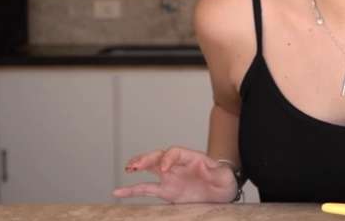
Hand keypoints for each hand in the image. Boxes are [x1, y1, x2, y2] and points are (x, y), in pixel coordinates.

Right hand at [112, 146, 237, 203]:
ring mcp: (170, 177)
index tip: (164, 169)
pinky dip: (132, 190)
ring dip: (138, 166)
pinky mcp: (166, 191)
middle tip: (137, 165)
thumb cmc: (224, 180)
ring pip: (150, 168)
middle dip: (147, 159)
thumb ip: (218, 171)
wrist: (222, 192)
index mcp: (191, 158)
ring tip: (128, 168)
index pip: (175, 152)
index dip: (168, 158)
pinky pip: (146, 189)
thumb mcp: (224, 175)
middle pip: (159, 156)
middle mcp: (178, 165)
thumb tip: (213, 170)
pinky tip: (119, 191)